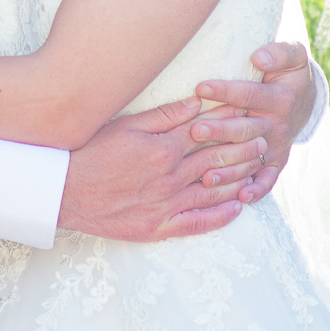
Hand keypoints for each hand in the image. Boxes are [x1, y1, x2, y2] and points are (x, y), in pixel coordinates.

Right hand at [59, 94, 268, 240]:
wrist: (65, 191)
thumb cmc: (92, 151)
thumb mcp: (126, 124)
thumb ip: (164, 115)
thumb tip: (198, 102)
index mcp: (163, 148)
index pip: (207, 130)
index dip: (230, 120)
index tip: (249, 109)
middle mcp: (170, 177)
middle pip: (216, 159)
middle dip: (243, 146)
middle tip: (265, 136)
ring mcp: (166, 205)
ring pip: (214, 190)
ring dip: (239, 177)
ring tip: (259, 166)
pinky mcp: (159, 228)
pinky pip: (198, 224)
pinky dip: (220, 216)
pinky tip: (237, 207)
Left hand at [193, 40, 314, 203]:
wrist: (306, 97)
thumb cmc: (289, 70)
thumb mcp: (293, 54)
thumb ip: (278, 52)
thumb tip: (258, 57)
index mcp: (279, 98)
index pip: (250, 94)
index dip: (226, 90)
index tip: (200, 87)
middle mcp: (278, 124)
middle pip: (246, 129)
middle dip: (220, 131)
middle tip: (195, 130)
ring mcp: (276, 145)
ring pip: (251, 157)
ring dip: (230, 167)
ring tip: (206, 173)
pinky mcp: (277, 160)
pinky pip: (268, 179)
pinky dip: (257, 189)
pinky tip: (241, 198)